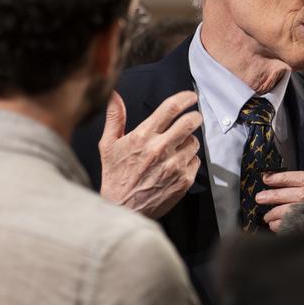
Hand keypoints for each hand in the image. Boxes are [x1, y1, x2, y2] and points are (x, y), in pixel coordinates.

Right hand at [99, 90, 201, 218]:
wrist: (122, 209)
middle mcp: (160, 149)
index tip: (191, 96)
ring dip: (189, 141)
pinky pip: (195, 160)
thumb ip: (115, 118)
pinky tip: (176, 165)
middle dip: (195, 116)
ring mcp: (174, 166)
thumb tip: (113, 95)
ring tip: (176, 148)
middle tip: (193, 118)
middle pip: (190, 121)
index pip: (171, 108)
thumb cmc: (115, 176)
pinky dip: (189, 160)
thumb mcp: (108, 146)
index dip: (185, 98)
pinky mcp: (183, 180)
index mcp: (143, 137)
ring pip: (194, 142)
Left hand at [255, 171, 303, 231]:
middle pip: (301, 193)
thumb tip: (279, 188)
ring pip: (299, 208)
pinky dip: (284, 224)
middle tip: (261, 197)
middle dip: (277, 194)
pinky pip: (299, 225)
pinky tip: (276, 225)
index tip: (268, 178)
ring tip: (267, 215)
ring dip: (278, 211)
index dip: (285, 177)